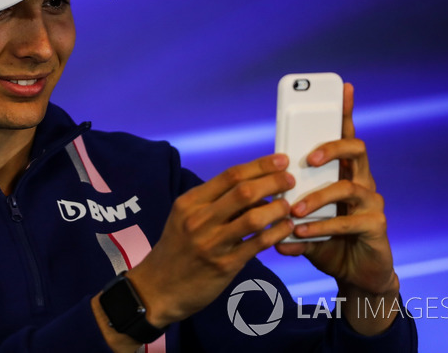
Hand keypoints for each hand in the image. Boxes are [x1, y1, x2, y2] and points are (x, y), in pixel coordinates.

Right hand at [126, 153, 295, 326]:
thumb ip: (213, 203)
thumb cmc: (176, 248)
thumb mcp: (184, 218)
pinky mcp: (224, 265)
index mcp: (189, 202)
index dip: (260, 165)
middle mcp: (199, 219)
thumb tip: (253, 190)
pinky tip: (285, 227)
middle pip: (244, 191)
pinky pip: (258, 244)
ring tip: (288, 205)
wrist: (157, 287)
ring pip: (254, 217)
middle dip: (273, 181)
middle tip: (290, 179)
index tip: (280, 160)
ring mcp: (212, 243)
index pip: (230, 175)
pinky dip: (277, 232)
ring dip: (277, 208)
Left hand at [275, 83, 399, 333]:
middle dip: (332, 147)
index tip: (344, 89)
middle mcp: (361, 181)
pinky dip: (323, 227)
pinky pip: (350, 221)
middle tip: (309, 158)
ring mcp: (372, 203)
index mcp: (343, 171)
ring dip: (317, 197)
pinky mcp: (376, 227)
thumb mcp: (302, 216)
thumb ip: (282, 203)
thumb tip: (254, 193)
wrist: (355, 273)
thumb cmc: (327, 237)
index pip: (344, 135)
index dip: (345, 112)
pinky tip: (302, 232)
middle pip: (355, 149)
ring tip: (294, 210)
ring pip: (348, 186)